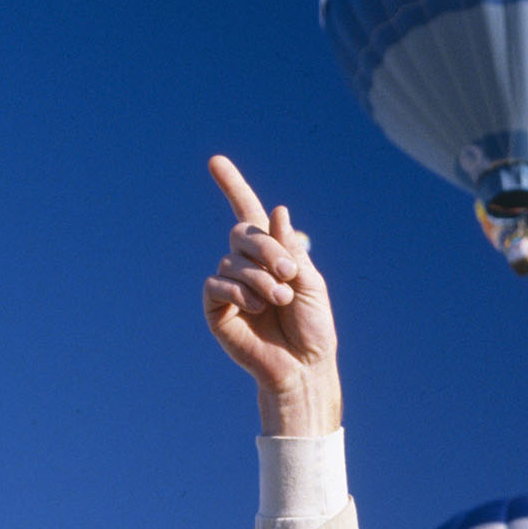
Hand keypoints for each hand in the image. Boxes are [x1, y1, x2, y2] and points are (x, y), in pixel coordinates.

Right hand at [202, 156, 341, 434]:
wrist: (305, 367)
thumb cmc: (313, 328)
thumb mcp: (311, 282)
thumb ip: (291, 248)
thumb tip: (276, 209)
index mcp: (272, 256)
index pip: (248, 214)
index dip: (233, 187)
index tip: (215, 161)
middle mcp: (247, 266)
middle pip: (242, 233)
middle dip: (268, 249)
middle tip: (291, 274)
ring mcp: (230, 287)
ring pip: (233, 261)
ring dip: (262, 278)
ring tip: (281, 301)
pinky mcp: (216, 309)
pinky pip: (217, 284)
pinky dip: (239, 291)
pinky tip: (256, 306)